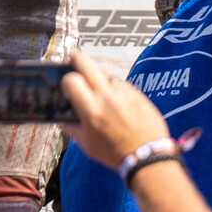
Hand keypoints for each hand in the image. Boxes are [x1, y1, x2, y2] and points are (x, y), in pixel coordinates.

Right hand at [60, 49, 172, 167]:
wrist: (147, 155)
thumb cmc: (116, 153)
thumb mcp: (87, 144)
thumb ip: (73, 129)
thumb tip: (64, 120)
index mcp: (91, 111)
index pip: (73, 80)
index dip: (67, 79)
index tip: (67, 82)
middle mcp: (107, 98)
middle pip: (88, 66)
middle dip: (78, 58)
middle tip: (73, 56)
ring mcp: (124, 93)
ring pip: (106, 72)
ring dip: (97, 73)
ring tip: (94, 80)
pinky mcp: (138, 93)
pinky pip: (121, 82)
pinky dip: (114, 84)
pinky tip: (112, 94)